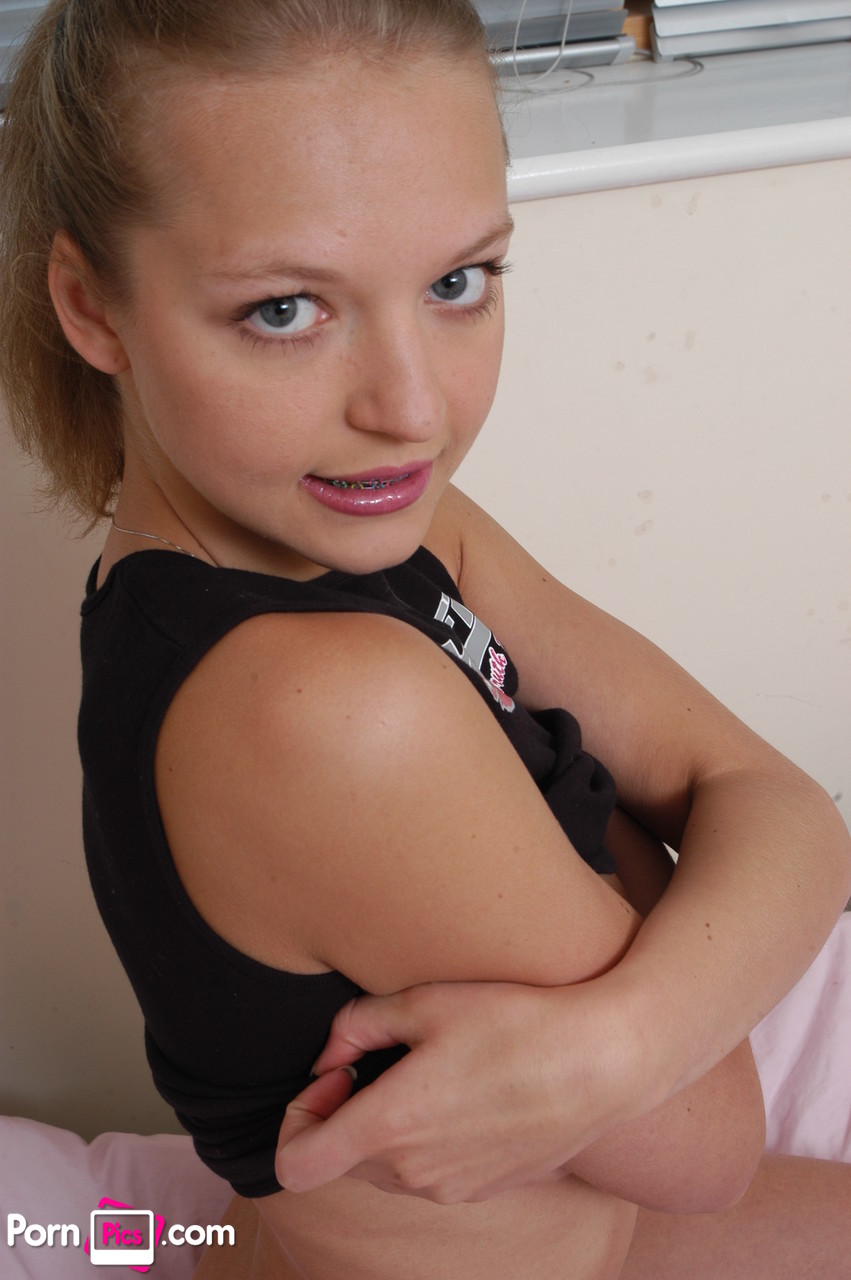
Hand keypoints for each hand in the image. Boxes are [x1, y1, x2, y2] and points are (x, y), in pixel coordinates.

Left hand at [276, 977, 646, 1203]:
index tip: (331, 1077)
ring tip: (428, 1072)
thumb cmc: (515, 1023)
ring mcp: (451, 1189)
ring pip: (386, 1168)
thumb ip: (358, 1023)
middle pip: (342, 1161)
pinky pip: (430, 1173)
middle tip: (378, 1060)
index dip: (295, 1119)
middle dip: (344, 1114)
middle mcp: (413, 1172)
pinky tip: (464, 1093)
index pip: (295, 1163)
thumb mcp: (427, 1001)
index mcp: (389, 1126)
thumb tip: (329, 1052)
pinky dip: (427, 1140)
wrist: (603, 1062)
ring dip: (387, 1127)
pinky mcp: (484, 1189)